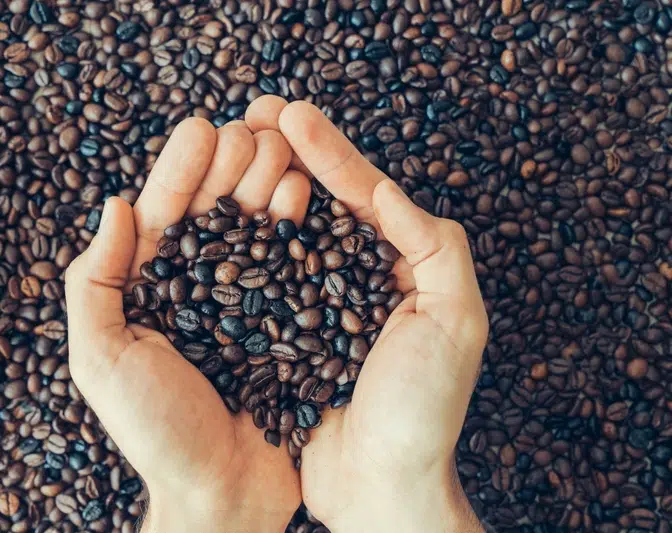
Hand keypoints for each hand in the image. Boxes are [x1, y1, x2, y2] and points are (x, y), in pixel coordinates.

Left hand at [64, 118, 310, 531]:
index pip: (164, 217)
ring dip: (266, 185)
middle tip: (251, 129)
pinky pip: (290, 268)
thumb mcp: (102, 359)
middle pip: (214, 214)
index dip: (180, 171)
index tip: (202, 128)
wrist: (224, 493)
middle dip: (231, 167)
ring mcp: (245, 304)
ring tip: (280, 149)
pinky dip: (296, 229)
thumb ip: (95, 283)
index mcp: (151, 292)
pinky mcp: (285, 323)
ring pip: (255, 231)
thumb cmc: (156, 433)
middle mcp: (199, 291)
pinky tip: (305, 197)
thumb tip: (112, 205)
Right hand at [245, 97, 488, 532]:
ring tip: (233, 144)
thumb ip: (433, 249)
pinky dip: (244, 239)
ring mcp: (320, 301)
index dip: (331, 152)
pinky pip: (264, 275)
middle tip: (254, 111)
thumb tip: (387, 190)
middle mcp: (360, 276)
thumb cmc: (422, 411)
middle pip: (323, 201)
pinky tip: (221, 210)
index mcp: (404, 266)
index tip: (291, 115)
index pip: (365, 194)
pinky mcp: (286, 330)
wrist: (379, 485)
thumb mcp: (455, 322)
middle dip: (290, 153)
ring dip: (262, 183)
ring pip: (289, 229)